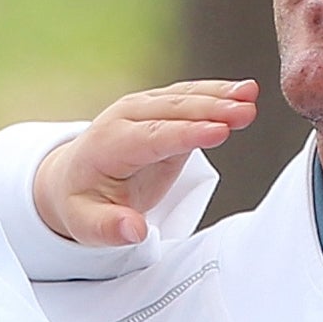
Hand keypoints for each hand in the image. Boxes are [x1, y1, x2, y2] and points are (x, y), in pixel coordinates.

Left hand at [33, 81, 258, 246]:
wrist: (72, 178)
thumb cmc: (83, 202)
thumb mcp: (86, 225)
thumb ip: (109, 227)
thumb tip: (133, 230)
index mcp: (109, 144)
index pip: (153, 137)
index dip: (186, 134)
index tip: (218, 131)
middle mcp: (126, 118)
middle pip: (173, 110)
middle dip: (211, 109)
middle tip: (245, 112)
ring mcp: (144, 109)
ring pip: (184, 97)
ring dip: (219, 95)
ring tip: (251, 95)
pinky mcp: (160, 109)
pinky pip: (190, 96)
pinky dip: (217, 92)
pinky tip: (244, 91)